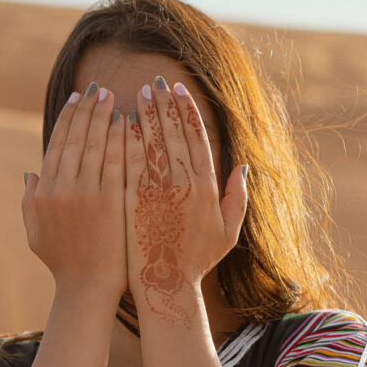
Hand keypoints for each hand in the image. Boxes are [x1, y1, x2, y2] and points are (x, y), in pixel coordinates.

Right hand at [22, 83, 127, 294]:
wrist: (87, 288)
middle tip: (97, 88)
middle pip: (75, 138)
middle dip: (87, 109)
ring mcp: (87, 194)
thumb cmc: (63, 264)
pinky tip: (125, 121)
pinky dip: (119, 138)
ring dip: (103, 116)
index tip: (77, 100)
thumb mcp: (36, 233)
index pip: (57, 145)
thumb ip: (30, 201)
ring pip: (95, 144)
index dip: (67, 119)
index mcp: (45, 193)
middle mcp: (63, 189)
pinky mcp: (111, 201)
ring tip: (111, 96)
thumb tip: (28, 174)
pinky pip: (116, 161)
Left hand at [123, 76, 249, 323]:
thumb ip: (237, 197)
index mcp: (207, 187)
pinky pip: (131, 161)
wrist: (165, 283)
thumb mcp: (228, 231)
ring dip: (146, 114)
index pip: (196, 138)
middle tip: (156, 83)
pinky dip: (128, 139)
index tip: (179, 92)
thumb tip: (243, 166)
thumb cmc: (198, 259)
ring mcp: (157, 190)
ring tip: (140, 93)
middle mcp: (183, 184)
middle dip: (164, 105)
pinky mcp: (134, 198)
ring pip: (151, 142)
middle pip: (173, 134)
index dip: (187, 112)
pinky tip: (123, 122)